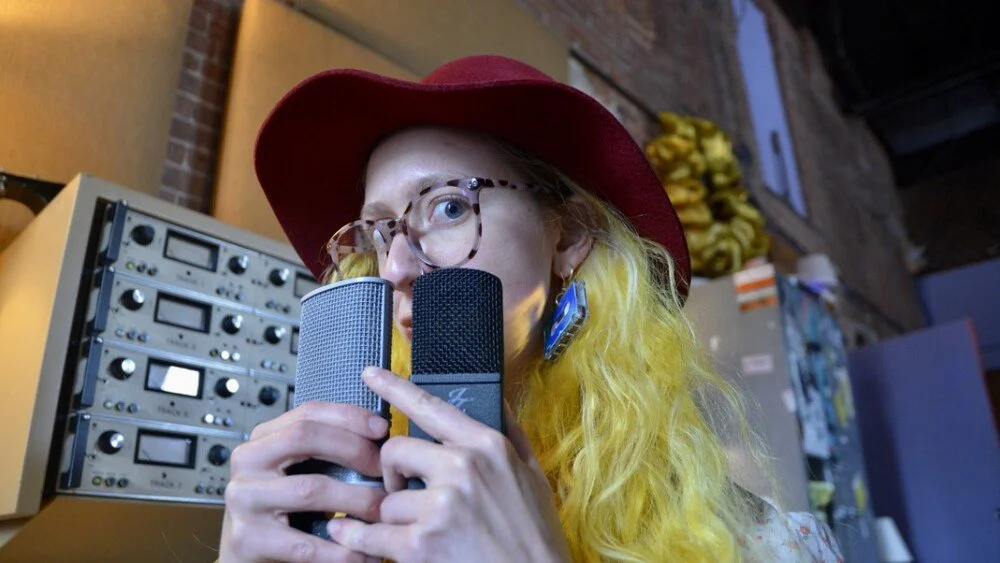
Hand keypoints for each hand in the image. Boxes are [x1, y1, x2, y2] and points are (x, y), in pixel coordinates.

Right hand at [219, 401, 388, 562]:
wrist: (248, 550)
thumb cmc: (283, 506)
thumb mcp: (298, 469)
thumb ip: (327, 448)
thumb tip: (380, 433)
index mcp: (263, 438)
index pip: (308, 413)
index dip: (349, 417)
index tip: (382, 428)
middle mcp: (247, 461)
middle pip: (305, 437)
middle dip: (353, 449)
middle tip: (384, 470)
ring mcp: (244, 499)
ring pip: (310, 489)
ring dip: (356, 500)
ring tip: (383, 511)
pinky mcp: (247, 538)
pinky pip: (305, 544)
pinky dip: (340, 550)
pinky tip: (363, 553)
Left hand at [327, 367, 570, 562]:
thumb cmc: (536, 536)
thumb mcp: (533, 476)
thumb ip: (511, 435)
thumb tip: (497, 401)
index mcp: (487, 446)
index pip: (431, 407)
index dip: (395, 387)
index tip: (371, 374)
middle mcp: (462, 468)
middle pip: (395, 450)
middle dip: (393, 473)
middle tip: (403, 492)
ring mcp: (440, 506)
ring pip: (386, 499)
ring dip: (392, 516)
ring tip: (413, 530)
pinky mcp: (421, 545)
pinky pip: (372, 533)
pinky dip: (360, 538)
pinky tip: (356, 536)